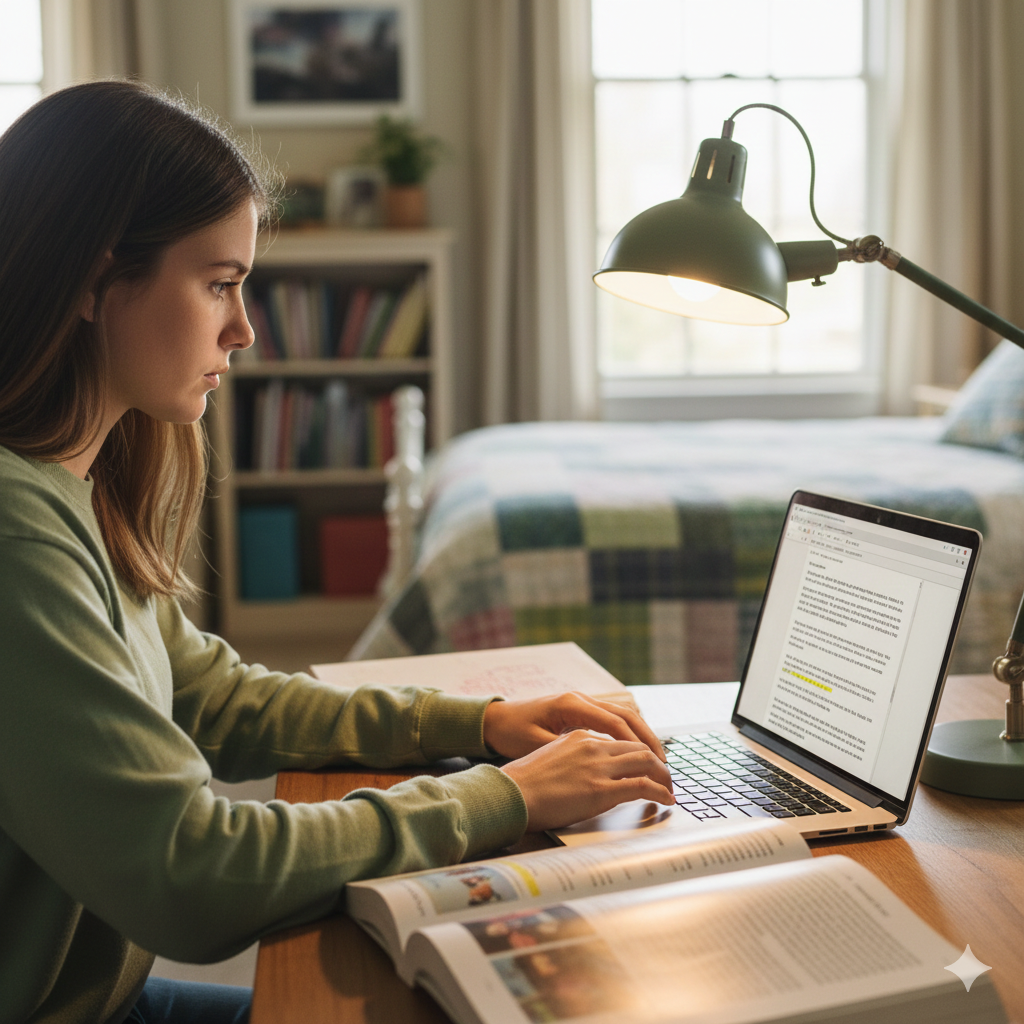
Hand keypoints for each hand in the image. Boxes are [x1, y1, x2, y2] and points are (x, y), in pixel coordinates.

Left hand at [482, 691, 666, 761]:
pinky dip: (628, 733)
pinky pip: (612, 719)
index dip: (639, 745)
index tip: (655, 766)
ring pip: (623, 715)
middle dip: (648, 739)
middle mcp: (582, 699)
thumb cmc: (512, 732)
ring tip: (657, 760)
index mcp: (573, 705)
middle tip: (664, 765)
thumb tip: (598, 766)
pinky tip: (636, 752)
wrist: (494, 719)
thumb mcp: (538, 746)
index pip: (617, 723)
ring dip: (641, 735)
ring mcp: (582, 702)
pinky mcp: (580, 711)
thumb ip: (569, 752)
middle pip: (627, 715)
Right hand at [500, 730, 673, 831]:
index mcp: (579, 736)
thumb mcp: (551, 758)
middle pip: (638, 746)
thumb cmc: (524, 783)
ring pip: (646, 761)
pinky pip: (642, 786)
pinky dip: (660, 791)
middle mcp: (591, 746)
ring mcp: (597, 767)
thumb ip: (574, 758)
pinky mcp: (600, 790)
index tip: (648, 764)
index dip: (640, 752)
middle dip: (657, 762)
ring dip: (663, 775)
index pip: (620, 739)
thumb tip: (589, 772)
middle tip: (666, 776)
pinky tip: (666, 799)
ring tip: (669, 788)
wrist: (510, 794)